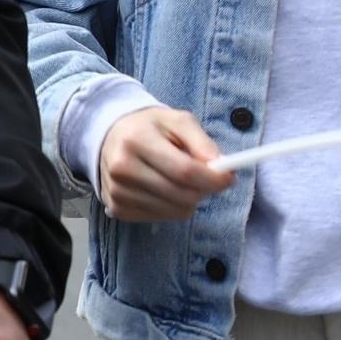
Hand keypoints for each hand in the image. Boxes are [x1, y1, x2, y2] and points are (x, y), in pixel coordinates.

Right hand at [99, 104, 235, 221]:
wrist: (111, 136)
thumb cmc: (151, 127)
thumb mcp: (179, 121)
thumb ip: (202, 142)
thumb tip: (221, 168)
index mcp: (137, 140)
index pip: (184, 171)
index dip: (212, 179)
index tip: (229, 179)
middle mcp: (122, 168)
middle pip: (181, 195)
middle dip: (203, 190)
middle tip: (205, 178)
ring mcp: (117, 192)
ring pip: (174, 211)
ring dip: (188, 200)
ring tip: (179, 179)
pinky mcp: (117, 208)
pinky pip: (161, 218)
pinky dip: (171, 207)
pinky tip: (163, 189)